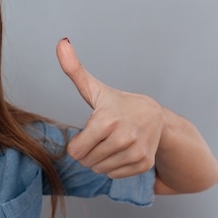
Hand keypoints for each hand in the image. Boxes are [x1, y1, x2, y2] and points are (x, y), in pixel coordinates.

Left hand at [56, 38, 162, 178]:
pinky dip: (113, 166)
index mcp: (106, 120)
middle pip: (86, 161)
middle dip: (87, 152)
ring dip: (99, 160)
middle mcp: (123, 138)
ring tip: (111, 143)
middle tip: (100, 138)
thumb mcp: (94, 88)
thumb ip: (74, 69)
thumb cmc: (117, 103)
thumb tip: (61, 42)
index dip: (76, 143)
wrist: (156, 116)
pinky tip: (122, 151)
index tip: (88, 132)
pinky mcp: (144, 164)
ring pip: (99, 169)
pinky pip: (114, 175)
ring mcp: (136, 152)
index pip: (76, 151)